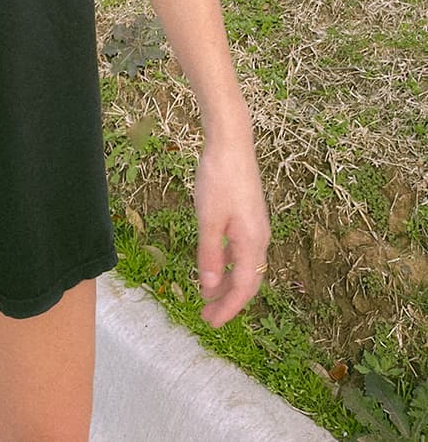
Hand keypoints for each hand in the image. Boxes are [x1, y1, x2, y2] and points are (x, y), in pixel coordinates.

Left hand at [195, 137, 269, 326]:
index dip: (228, 308)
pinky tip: (213, 265)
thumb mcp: (208, 219)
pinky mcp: (249, 217)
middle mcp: (260, 238)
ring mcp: (256, 227)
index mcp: (252, 242)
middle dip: (228, 301)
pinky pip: (241, 250)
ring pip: (244, 266)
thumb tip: (209, 287)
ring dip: (226, 282)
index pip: (243, 288)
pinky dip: (227, 263)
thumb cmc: (219, 178)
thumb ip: (209, 253)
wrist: (232, 143)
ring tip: (207, 295)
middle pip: (247, 281)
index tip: (211, 323)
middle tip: (207, 315)